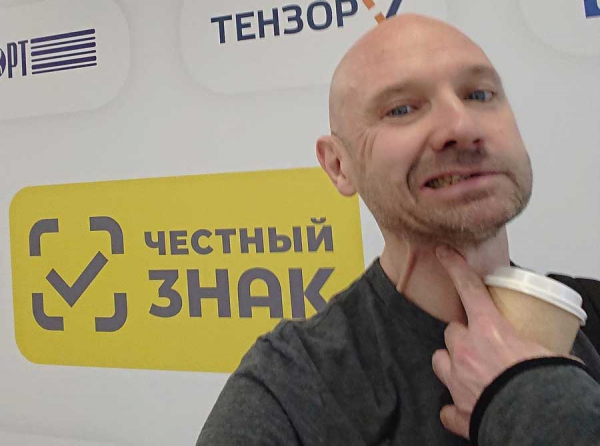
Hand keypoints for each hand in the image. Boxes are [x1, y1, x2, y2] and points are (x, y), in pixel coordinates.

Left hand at [431, 246, 553, 438]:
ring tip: (470, 371)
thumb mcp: (548, 351)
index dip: (454, 268)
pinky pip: (446, 406)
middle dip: (462, 335)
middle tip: (480, 343)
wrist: (536, 421)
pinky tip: (466, 405)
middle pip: (451, 331)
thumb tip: (558, 345)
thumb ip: (542, 342)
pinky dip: (453, 406)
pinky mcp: (457, 410)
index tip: (442, 253)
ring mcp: (456, 380)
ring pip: (440, 360)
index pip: (467, 289)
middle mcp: (465, 352)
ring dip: (451, 363)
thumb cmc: (545, 383)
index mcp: (489, 331)